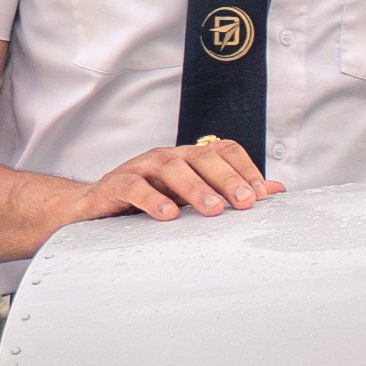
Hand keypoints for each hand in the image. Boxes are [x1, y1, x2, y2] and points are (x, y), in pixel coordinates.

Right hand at [70, 137, 281, 224]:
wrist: (90, 207)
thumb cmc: (144, 202)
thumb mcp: (188, 198)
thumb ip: (228, 192)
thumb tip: (275, 191)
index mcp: (187, 158)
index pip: (222, 150)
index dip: (244, 168)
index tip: (261, 194)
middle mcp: (167, 157)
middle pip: (201, 157)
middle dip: (227, 178)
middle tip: (246, 202)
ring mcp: (140, 168)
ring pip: (171, 167)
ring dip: (195, 188)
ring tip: (212, 208)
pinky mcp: (115, 184)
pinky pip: (134, 186)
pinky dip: (151, 199)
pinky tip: (167, 215)